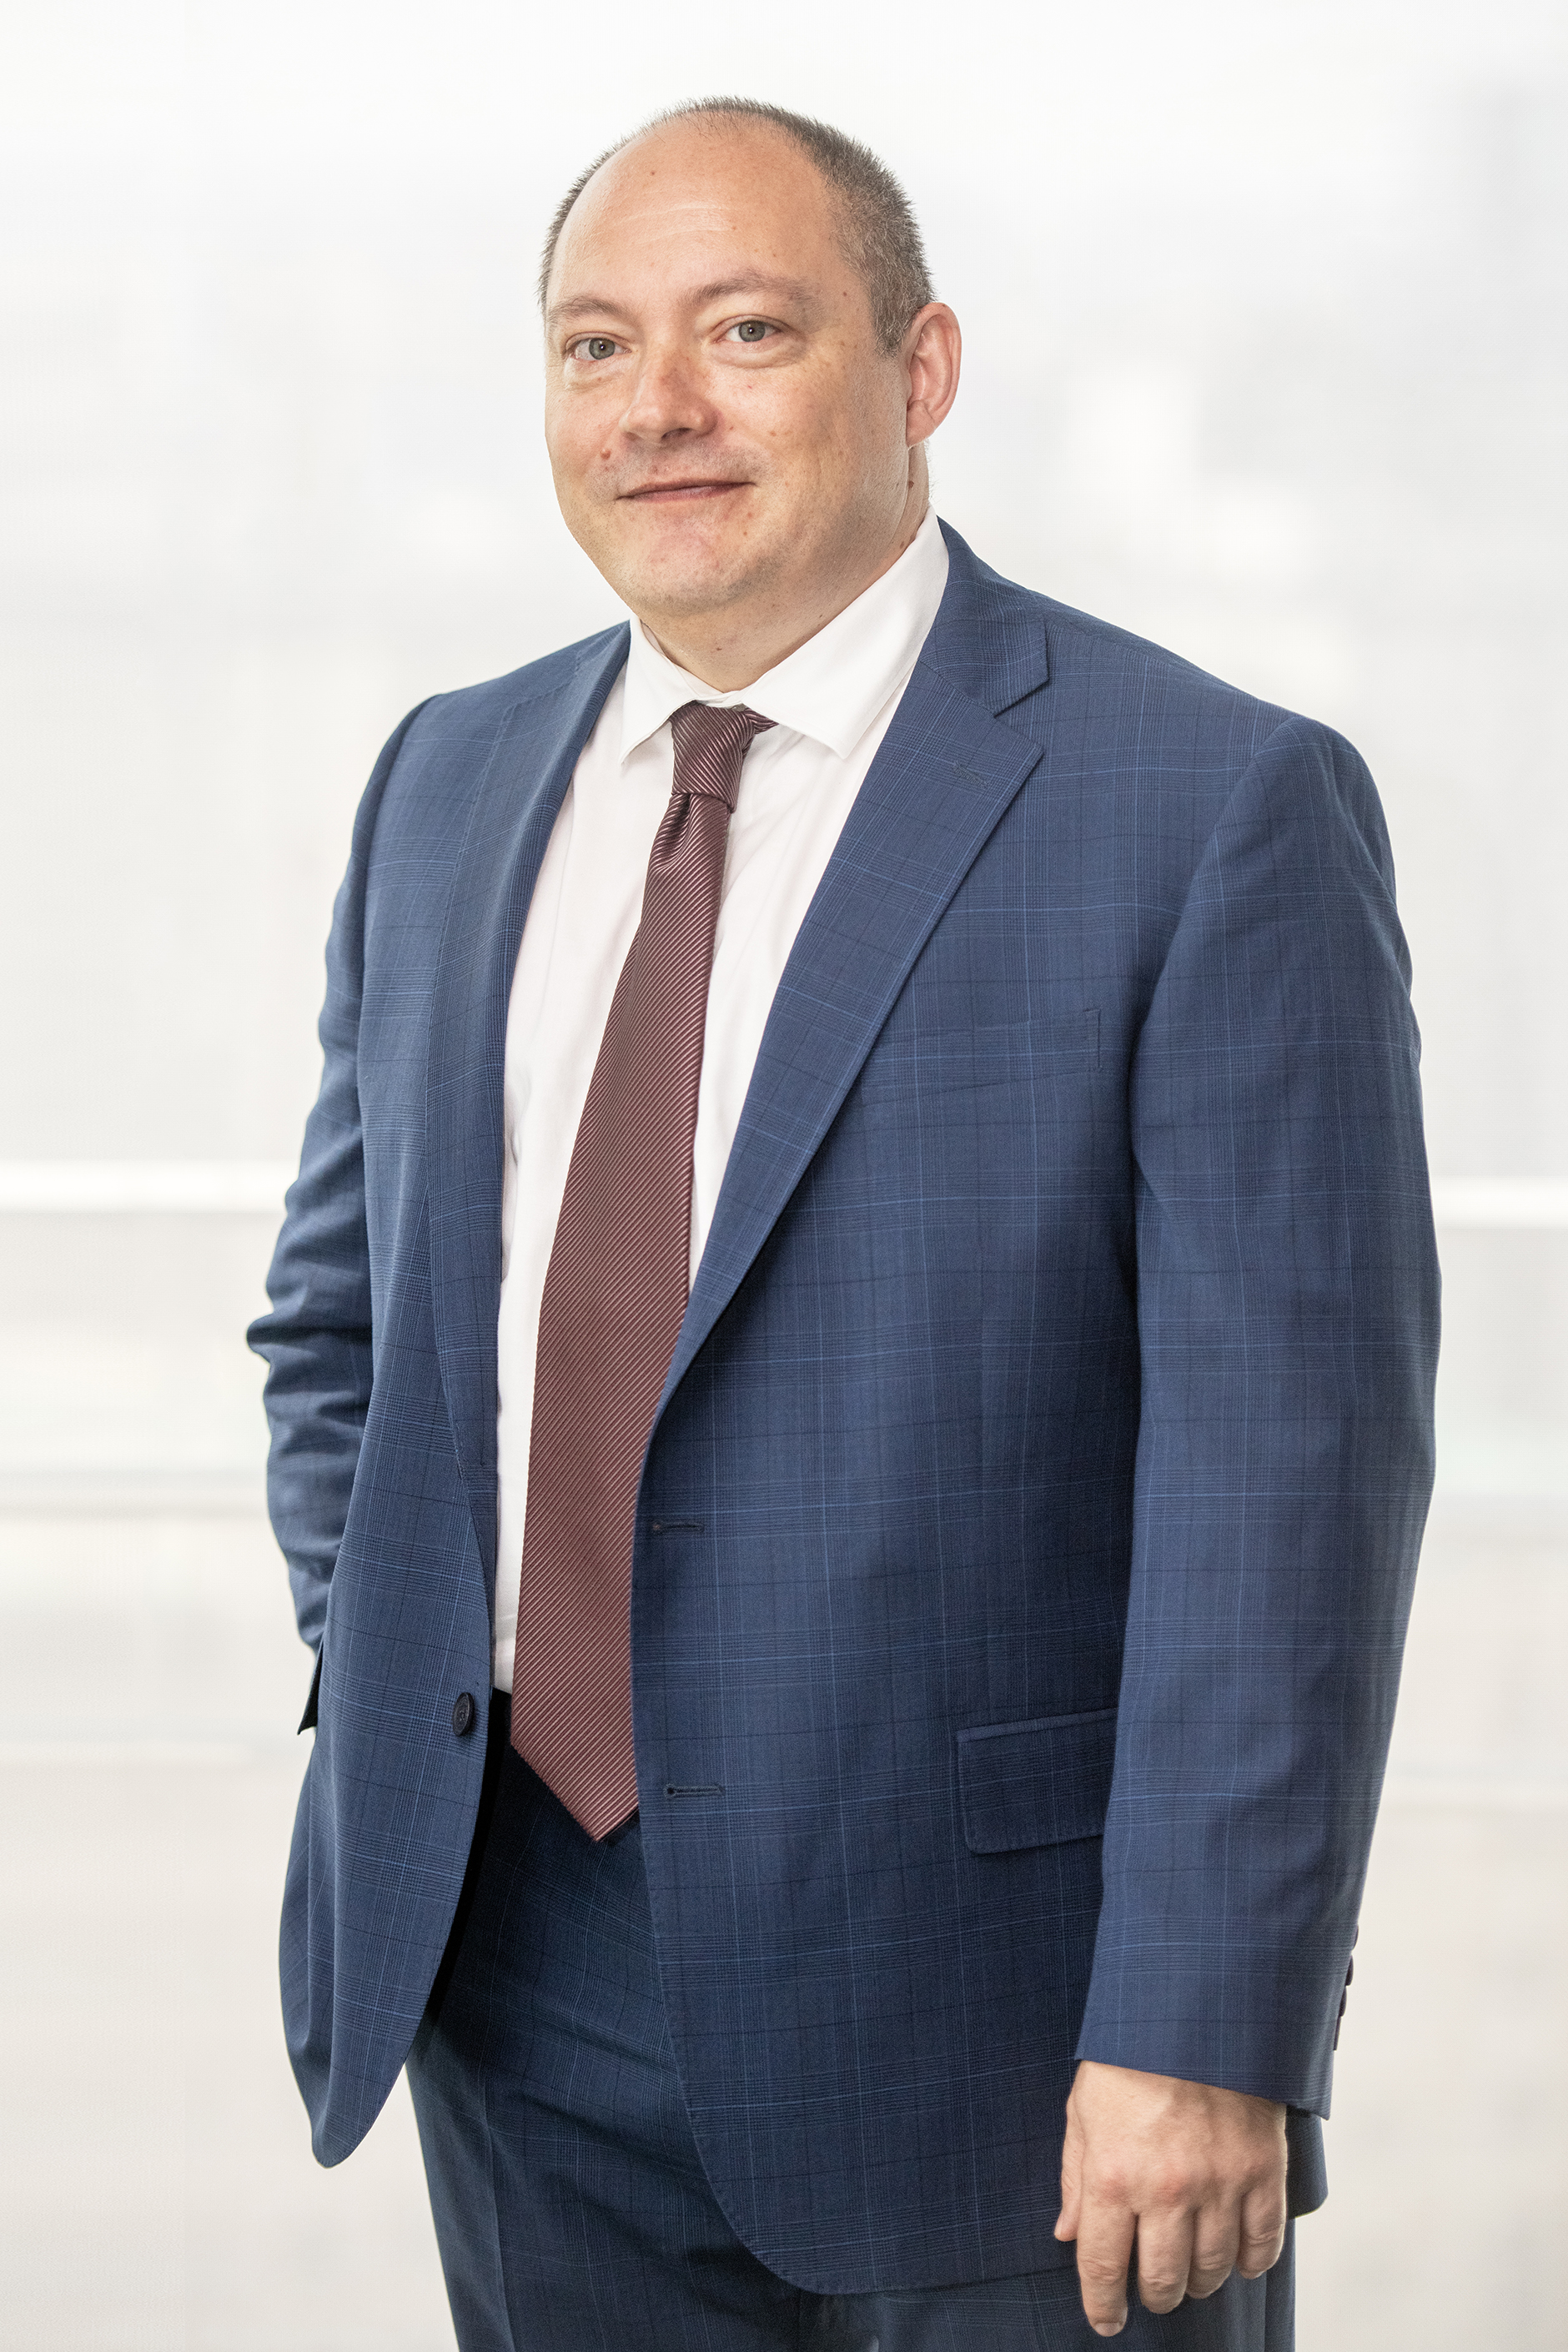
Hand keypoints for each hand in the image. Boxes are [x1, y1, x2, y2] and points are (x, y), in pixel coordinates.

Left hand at [1054, 2060, 1286, 2335]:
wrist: (1197, 2006)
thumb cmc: (1131, 2053)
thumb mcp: (1083, 2108)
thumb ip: (1075, 2176)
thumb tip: (1067, 2234)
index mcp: (1114, 2174)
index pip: (1103, 2266)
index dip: (1102, 2304)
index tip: (1105, 2320)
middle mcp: (1167, 2189)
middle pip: (1162, 2280)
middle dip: (1153, 2296)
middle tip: (1151, 2292)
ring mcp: (1219, 2184)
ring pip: (1211, 2271)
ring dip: (1198, 2282)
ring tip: (1189, 2271)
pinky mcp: (1262, 2172)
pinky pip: (1262, 2245)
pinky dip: (1249, 2263)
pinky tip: (1235, 2259)